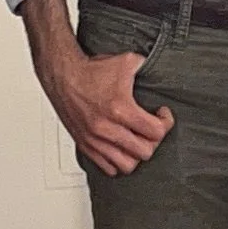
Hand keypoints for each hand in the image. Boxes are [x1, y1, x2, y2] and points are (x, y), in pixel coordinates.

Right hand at [22, 0, 172, 175]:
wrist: (62, 75)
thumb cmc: (90, 70)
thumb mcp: (126, 61)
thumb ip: (146, 66)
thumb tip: (159, 67)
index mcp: (120, 109)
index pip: (156, 132)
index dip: (165, 123)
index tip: (161, 115)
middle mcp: (107, 128)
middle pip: (145, 152)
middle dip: (154, 140)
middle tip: (151, 129)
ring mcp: (95, 139)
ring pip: (127, 165)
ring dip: (136, 154)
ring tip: (137, 141)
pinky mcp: (85, 144)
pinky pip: (107, 167)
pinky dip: (117, 162)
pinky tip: (121, 148)